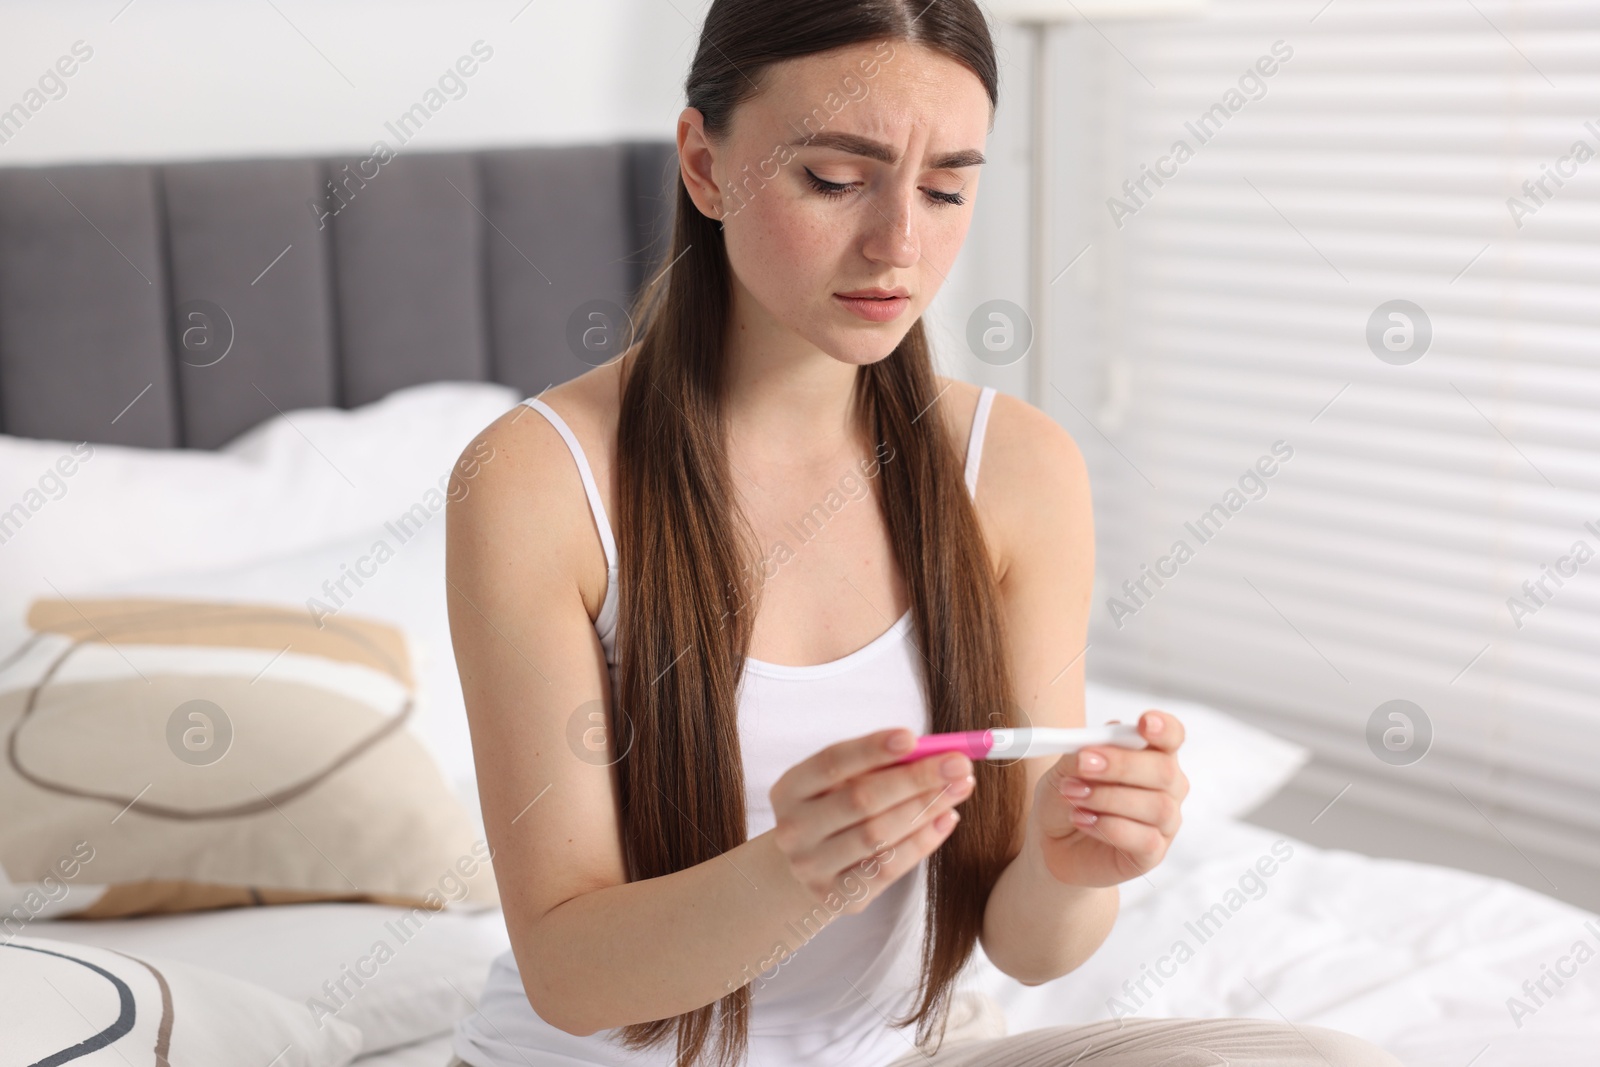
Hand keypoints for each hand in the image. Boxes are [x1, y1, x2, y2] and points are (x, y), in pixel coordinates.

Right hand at [769, 728, 973, 914]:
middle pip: (861, 800)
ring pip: (878, 835)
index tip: (912, 737)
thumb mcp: (841, 782)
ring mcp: (812, 867)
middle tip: (958, 764)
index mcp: (790, 789)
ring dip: (925, 809)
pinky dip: (922, 842)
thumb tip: (935, 750)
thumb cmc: (835, 809)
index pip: (831, 763)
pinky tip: (946, 819)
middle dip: (915, 779)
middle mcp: (794, 829)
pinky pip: (887, 868)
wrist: (807, 867)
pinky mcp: (837, 896)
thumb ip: (878, 765)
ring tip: (959, 788)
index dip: (871, 749)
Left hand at [1027, 710, 1186, 887]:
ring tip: (1073, 796)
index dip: (1164, 728)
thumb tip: (1098, 743)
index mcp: (1151, 755)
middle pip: (1164, 770)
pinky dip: (1108, 827)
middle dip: (1121, 765)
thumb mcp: (1066, 767)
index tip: (1145, 723)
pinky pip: (1144, 839)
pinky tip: (1081, 820)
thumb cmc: (1067, 795)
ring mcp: (1164, 822)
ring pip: (1156, 806)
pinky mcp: (1152, 853)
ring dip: (1108, 798)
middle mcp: (1167, 787)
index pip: (1172, 736)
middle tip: (1083, 764)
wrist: (1051, 840)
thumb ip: (1084, 751)